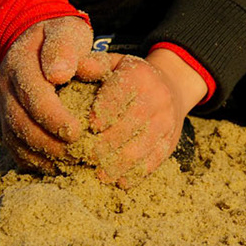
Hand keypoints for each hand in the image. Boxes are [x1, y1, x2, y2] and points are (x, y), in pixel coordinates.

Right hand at [0, 16, 113, 173]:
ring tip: (70, 165)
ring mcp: (3, 104)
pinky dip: (31, 159)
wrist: (37, 37)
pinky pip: (13, 144)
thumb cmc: (62, 35)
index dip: (53, 116)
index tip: (77, 132)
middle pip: (20, 122)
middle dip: (48, 142)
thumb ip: (63, 48)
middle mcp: (5, 87)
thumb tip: (58, 74)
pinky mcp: (7, 119)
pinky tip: (55, 168)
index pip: (33, 95)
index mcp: (19, 64)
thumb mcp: (66, 30)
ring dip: (40, 155)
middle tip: (77, 155)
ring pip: (13, 138)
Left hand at [84, 50, 204, 187]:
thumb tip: (72, 66)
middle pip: (130, 126)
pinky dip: (136, 174)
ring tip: (97, 174)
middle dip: (104, 145)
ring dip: (118, 165)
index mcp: (139, 76)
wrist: (173, 85)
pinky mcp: (170, 142)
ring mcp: (166, 122)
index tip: (88, 127)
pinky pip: (154, 161)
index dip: (103, 112)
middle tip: (83, 157)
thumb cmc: (130, 77)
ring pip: (142, 148)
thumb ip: (92, 65)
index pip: (119, 95)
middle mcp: (157, 98)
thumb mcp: (114, 63)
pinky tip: (118, 181)